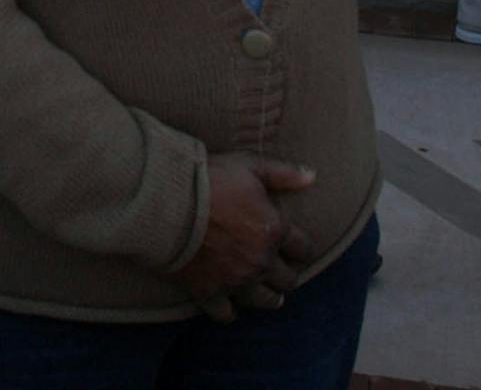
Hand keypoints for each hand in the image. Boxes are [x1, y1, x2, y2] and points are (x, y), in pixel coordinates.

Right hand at [177, 153, 316, 320]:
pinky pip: (227, 314)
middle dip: (287, 274)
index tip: (296, 248)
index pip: (304, 249)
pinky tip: (230, 304)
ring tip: (266, 293)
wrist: (167, 202)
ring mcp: (236, 280)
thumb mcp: (249, 167)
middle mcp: (260, 261)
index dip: (301, 248)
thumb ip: (284, 174)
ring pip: (264, 301)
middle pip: (288, 280)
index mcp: (274, 230)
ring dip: (268, 297)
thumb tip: (312, 176)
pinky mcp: (210, 293)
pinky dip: (230, 311)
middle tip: (281, 270)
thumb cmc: (210, 180)